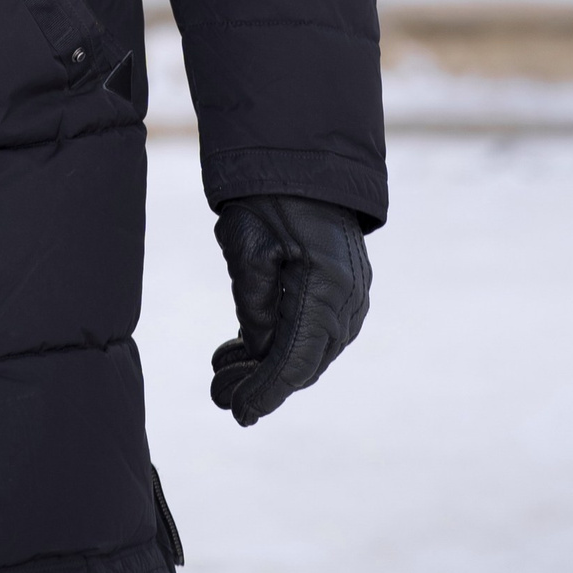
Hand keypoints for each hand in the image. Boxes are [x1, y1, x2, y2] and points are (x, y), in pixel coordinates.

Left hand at [210, 194, 370, 425]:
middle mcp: (349, 301)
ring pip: (311, 352)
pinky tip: (247, 349)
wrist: (305, 161)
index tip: (235, 412)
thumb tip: (258, 352)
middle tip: (220, 394)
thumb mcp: (248, 248)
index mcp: (327, 289)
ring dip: (270, 366)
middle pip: (304, 364)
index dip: (263, 392)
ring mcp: (353, 298)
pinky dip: (284, 345)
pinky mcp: (345, 292)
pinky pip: (316, 332)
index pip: (294, 363)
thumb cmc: (269, 198)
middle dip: (261, 383)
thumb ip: (254, 307)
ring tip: (225, 371)